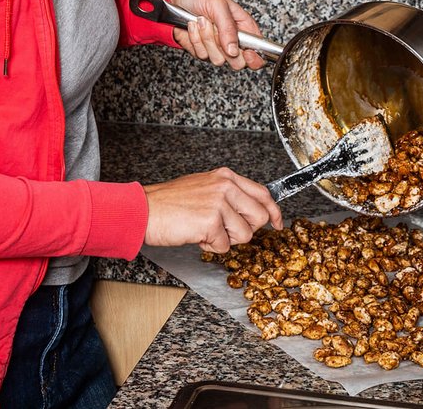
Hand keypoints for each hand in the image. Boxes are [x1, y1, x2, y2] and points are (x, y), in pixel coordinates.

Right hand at [142, 168, 283, 252]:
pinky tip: (195, 234)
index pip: (263, 193)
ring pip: (244, 235)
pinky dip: (210, 246)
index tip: (277, 223)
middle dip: (245, 229)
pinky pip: (224, 246)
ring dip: (225, 239)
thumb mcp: (203, 188)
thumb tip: (251, 209)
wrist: (145, 211)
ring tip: (204, 229)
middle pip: (259, 216)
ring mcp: (219, 203)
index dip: (273, 211)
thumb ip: (228, 195)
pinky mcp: (211, 221)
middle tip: (223, 229)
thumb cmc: (169, 203)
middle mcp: (225, 186)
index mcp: (225, 176)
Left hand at [169, 0, 267, 69]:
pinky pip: (201, 55)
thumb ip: (228, 27)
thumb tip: (234, 50)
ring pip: (217, 59)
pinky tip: (192, 27)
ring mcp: (216, 47)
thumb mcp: (217, 5)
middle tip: (216, 30)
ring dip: (206, 39)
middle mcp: (232, 40)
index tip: (245, 53)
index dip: (255, 58)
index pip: (258, 50)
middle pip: (238, 62)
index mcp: (244, 27)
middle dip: (224, 47)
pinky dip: (194, 40)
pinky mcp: (202, 51)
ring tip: (201, 22)